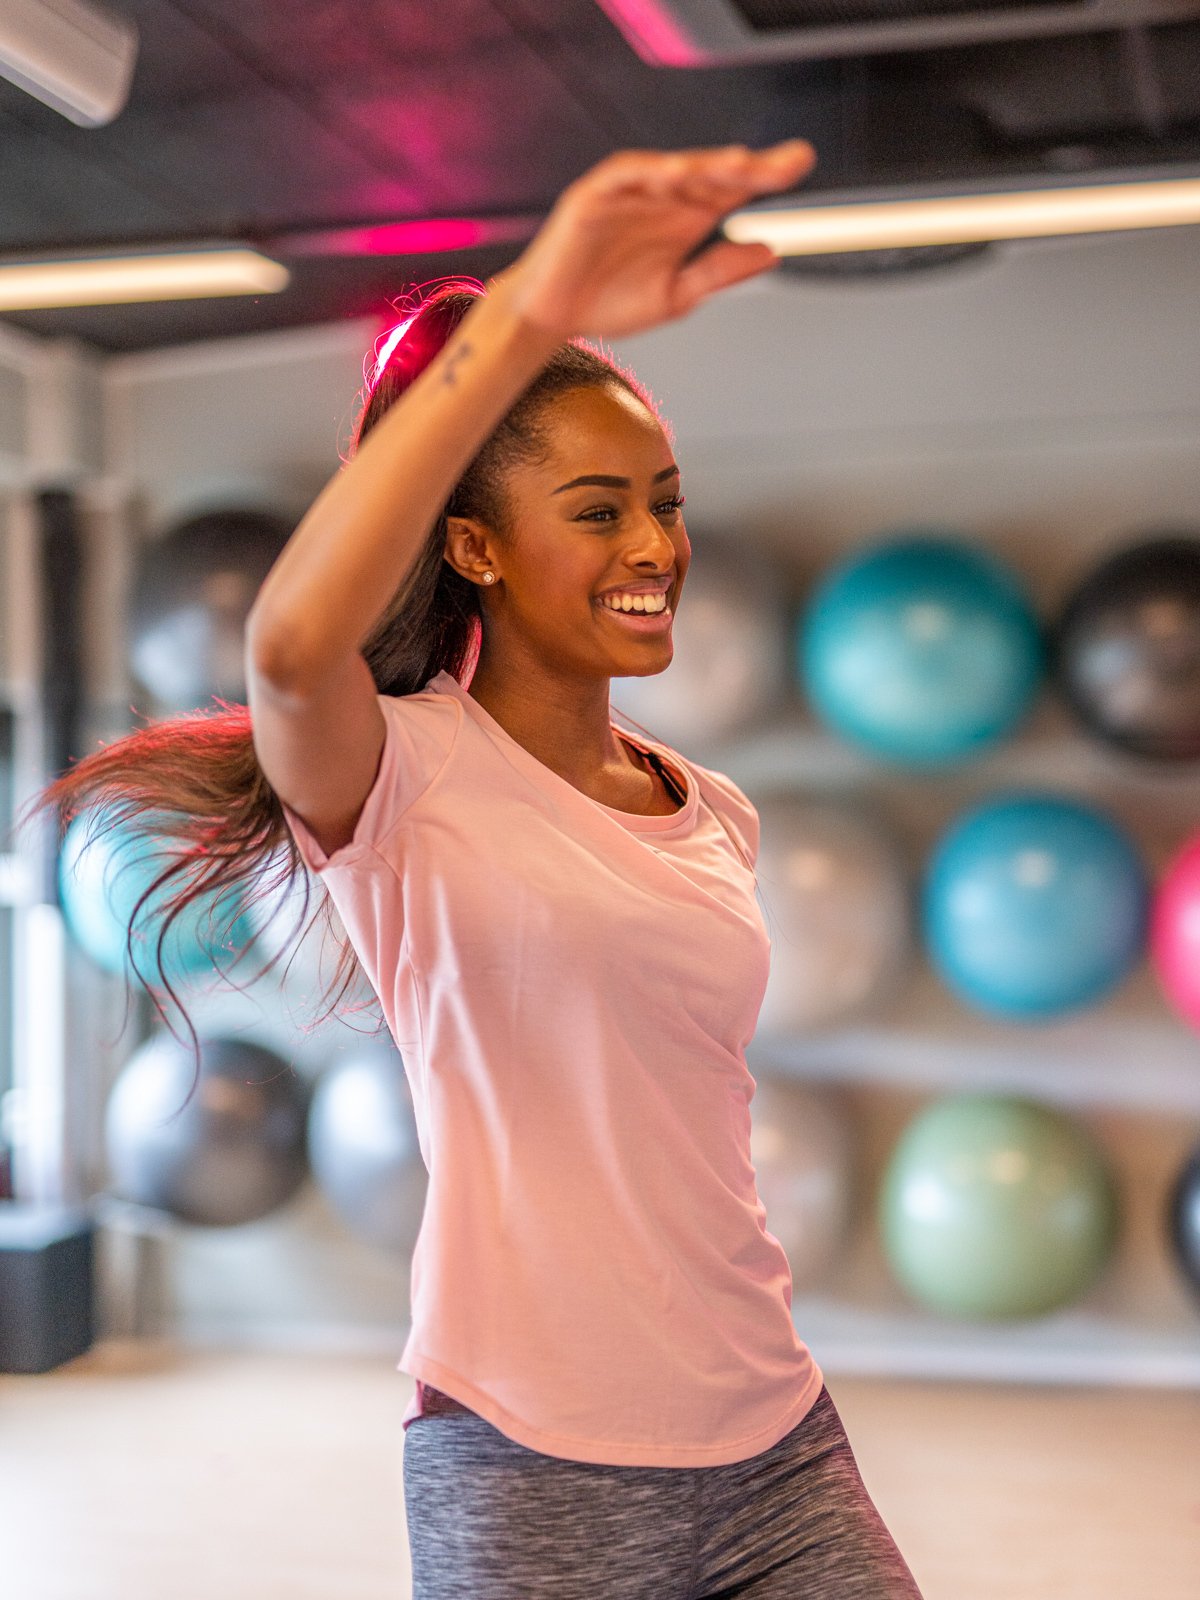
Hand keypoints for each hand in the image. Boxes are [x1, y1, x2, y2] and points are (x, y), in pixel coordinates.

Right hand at [494, 140, 816, 342]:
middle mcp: (662, 198)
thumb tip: (769, 250)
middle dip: (749, 167)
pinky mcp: (594, 196)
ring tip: (741, 164)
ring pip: (673, 168)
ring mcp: (629, 193)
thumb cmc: (607, 302)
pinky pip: (625, 175)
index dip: (766, 176)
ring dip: (707, 164)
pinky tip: (678, 173)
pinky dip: (651, 171)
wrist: (551, 318)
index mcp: (685, 218)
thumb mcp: (677, 294)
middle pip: (712, 173)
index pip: (732, 189)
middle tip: (785, 165)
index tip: (800, 168)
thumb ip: (720, 271)